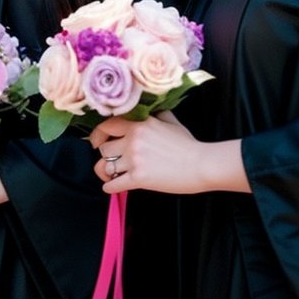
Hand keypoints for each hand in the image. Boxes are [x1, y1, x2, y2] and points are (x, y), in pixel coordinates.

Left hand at [90, 114, 247, 194]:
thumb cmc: (188, 144)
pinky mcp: (139, 178)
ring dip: (106, 172)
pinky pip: (113, 184)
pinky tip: (112, 187)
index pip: (106, 126)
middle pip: (103, 149)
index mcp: (139, 124)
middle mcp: (133, 139)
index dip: (97, 135)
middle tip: (111, 161)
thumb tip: (145, 111)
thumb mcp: (169, 121)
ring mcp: (135, 159)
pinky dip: (110, 187)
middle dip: (105, 156)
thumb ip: (153, 115)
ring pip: (105, 166)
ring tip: (111, 175)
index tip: (96, 142)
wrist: (201, 164)